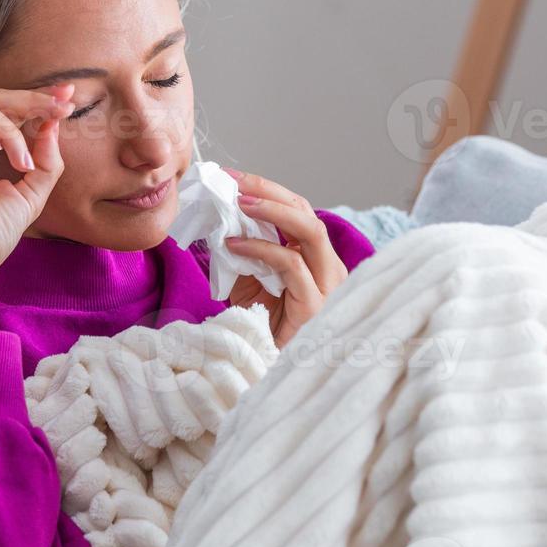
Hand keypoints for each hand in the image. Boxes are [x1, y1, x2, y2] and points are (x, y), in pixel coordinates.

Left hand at [223, 170, 348, 347]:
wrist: (270, 369)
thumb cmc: (262, 325)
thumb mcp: (249, 280)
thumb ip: (243, 250)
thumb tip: (219, 216)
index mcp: (314, 257)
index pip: (298, 211)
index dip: (267, 190)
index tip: (233, 177)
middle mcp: (327, 266)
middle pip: (306, 213)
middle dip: (269, 191)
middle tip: (234, 181)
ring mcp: (327, 285)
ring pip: (309, 231)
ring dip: (271, 211)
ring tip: (238, 202)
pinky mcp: (316, 305)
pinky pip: (291, 265)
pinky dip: (261, 249)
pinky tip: (234, 244)